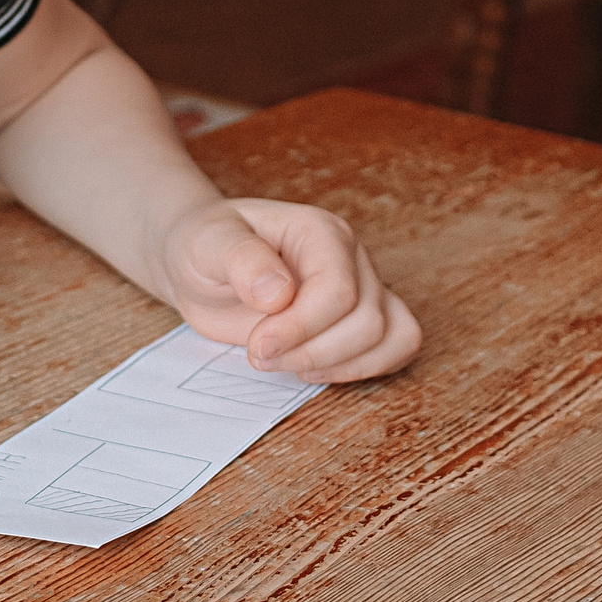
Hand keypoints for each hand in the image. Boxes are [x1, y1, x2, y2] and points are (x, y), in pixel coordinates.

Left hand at [158, 198, 420, 383]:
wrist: (204, 264)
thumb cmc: (205, 247)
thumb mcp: (207, 243)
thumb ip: (240, 260)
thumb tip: (279, 293)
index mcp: (320, 231)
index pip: (338, 290)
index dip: (301, 329)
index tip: (257, 346)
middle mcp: (351, 257)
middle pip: (367, 321)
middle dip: (312, 352)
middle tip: (258, 354)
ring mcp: (363, 287)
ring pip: (388, 337)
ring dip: (335, 365)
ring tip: (284, 362)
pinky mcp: (361, 317)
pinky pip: (398, 347)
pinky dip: (364, 369)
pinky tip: (313, 368)